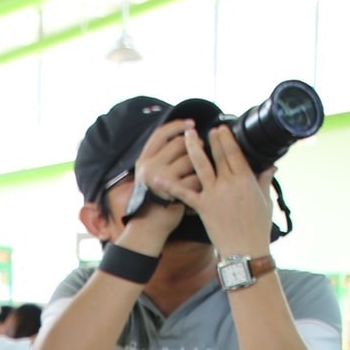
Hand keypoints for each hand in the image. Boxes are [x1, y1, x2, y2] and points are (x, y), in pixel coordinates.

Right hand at [118, 122, 201, 251]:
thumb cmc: (153, 198)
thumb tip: (182, 137)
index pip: (162, 134)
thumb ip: (159, 157)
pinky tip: (206, 183)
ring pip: (191, 159)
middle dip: (195, 145)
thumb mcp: (148, 174)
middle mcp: (151, 167)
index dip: (178, 125)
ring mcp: (163, 179)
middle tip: (203, 148)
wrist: (150, 225)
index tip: (191, 124)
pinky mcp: (176, 192)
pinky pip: (197, 177)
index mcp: (144, 160)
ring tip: (205, 167)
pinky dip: (203, 179)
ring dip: (201, 162)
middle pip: (180, 144)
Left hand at [167, 126, 275, 257]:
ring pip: (200, 165)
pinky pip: (184, 193)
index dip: (226, 138)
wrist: (246, 251)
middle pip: (218, 155)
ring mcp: (214, 194)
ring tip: (187, 135)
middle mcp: (229, 183)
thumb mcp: (265, 201)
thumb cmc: (258, 228)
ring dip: (192, 148)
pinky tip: (159, 177)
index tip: (221, 128)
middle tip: (205, 128)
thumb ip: (264, 180)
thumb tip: (270, 166)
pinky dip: (171, 185)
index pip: (234, 152)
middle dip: (211, 138)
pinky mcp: (202, 207)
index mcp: (246, 179)